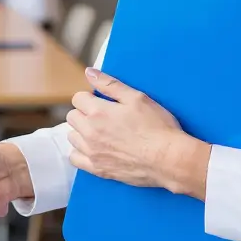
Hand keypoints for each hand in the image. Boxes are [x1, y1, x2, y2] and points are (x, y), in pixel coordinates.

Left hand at [67, 68, 210, 199]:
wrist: (168, 158)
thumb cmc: (157, 127)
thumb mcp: (137, 98)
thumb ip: (109, 84)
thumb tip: (89, 72)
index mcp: (98, 112)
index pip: (78, 98)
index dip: (91, 98)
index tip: (103, 103)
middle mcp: (90, 132)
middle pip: (72, 117)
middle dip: (85, 113)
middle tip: (104, 117)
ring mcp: (92, 152)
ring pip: (72, 137)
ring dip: (82, 132)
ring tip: (101, 133)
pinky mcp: (97, 169)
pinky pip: (74, 158)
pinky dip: (80, 153)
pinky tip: (94, 149)